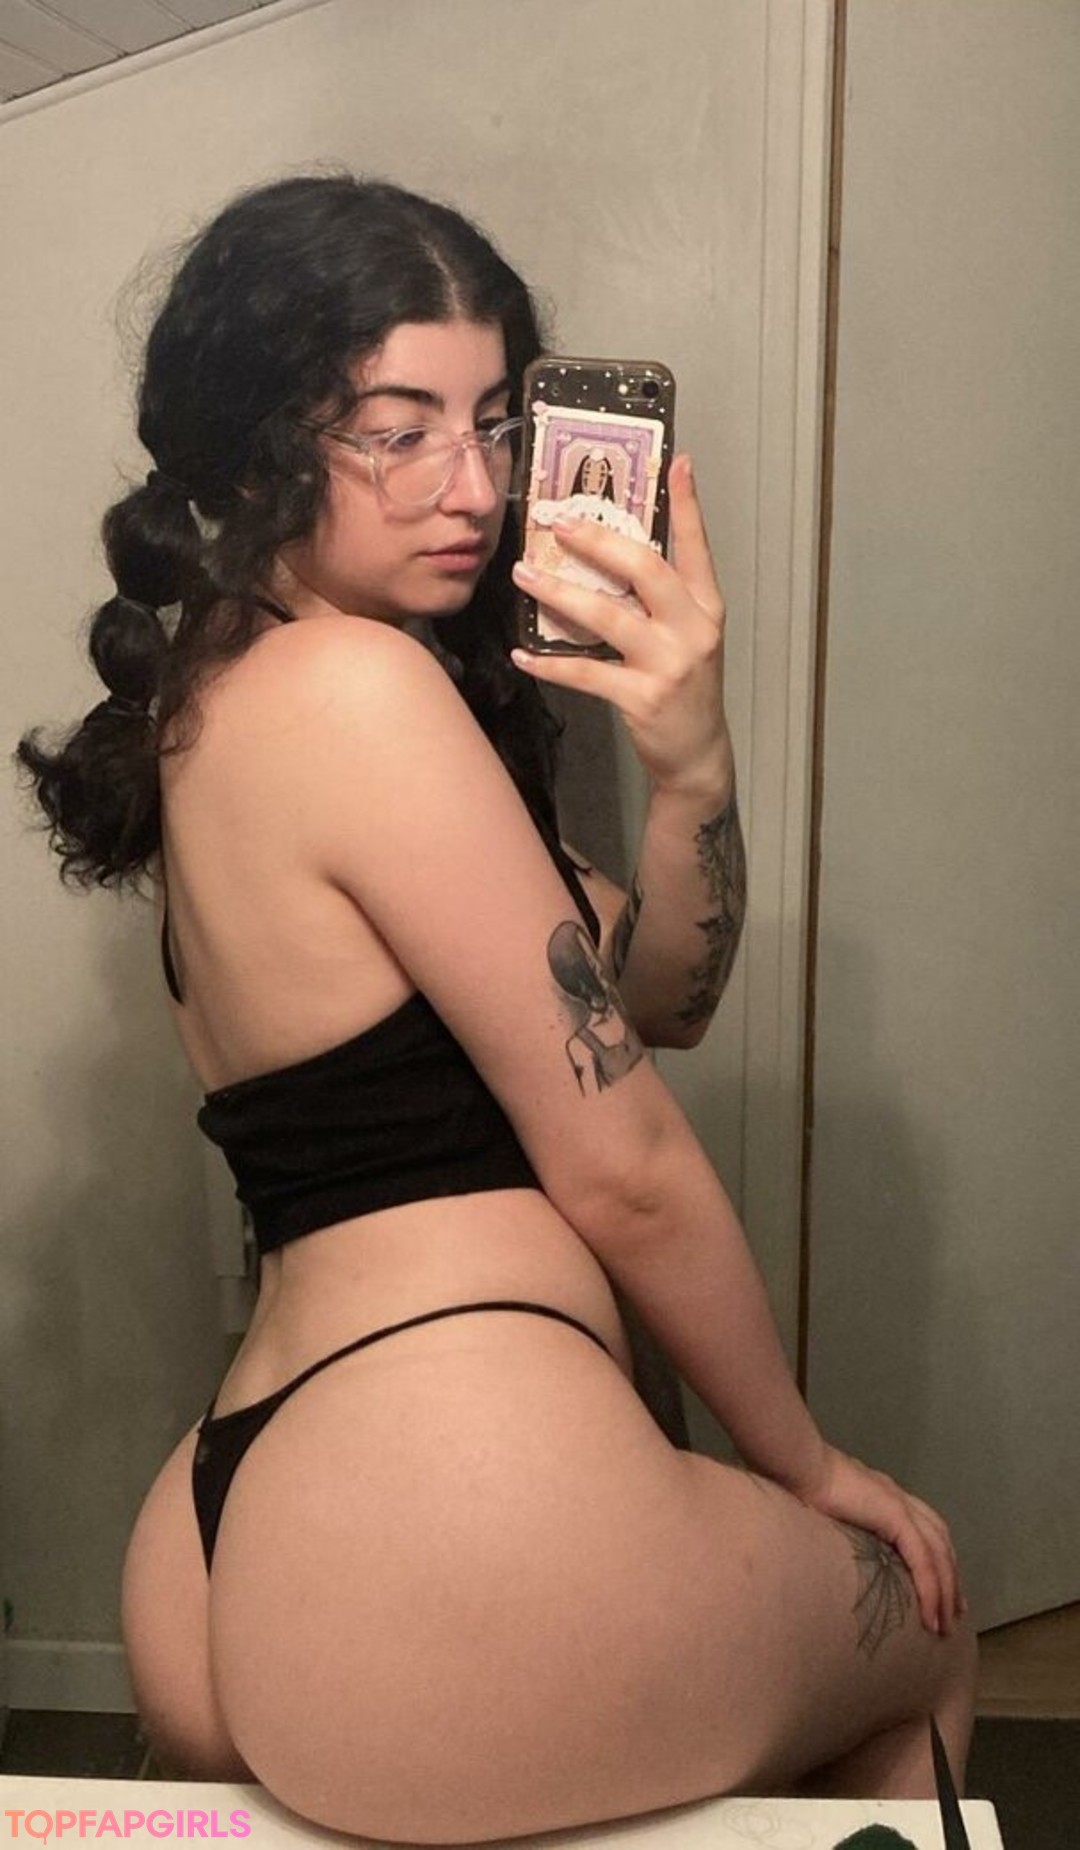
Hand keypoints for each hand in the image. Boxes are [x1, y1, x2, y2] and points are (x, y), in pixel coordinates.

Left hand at [511, 455, 733, 800]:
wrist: (699, 755)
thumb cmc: (685, 688)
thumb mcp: (687, 636)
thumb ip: (660, 598)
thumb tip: (611, 552)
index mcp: (707, 607)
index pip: (696, 546)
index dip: (688, 504)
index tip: (677, 461)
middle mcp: (694, 630)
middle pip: (645, 569)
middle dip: (599, 540)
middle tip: (559, 521)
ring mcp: (670, 664)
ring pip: (608, 616)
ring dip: (559, 593)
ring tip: (524, 575)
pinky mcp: (643, 699)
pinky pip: (587, 673)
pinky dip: (551, 664)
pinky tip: (524, 654)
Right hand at [793, 1444, 967, 1638]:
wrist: (800, 1465)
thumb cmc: (802, 1484)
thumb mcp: (829, 1509)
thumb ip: (842, 1523)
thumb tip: (833, 1547)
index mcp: (884, 1494)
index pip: (924, 1526)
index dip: (936, 1556)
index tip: (940, 1586)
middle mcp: (899, 1497)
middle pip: (940, 1541)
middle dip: (950, 1578)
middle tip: (954, 1612)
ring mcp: (900, 1504)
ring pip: (938, 1554)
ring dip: (946, 1591)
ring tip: (945, 1624)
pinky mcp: (895, 1515)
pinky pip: (923, 1560)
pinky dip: (931, 1589)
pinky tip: (931, 1615)